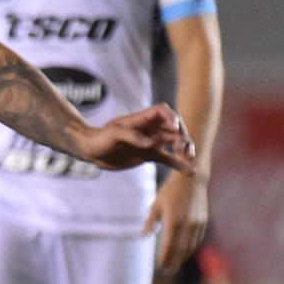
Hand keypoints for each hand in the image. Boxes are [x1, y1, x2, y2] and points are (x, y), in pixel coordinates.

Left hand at [77, 103, 195, 172]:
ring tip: (189, 156)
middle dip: (181, 135)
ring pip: (174, 142)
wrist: (92, 152)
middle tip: (181, 147)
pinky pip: (167, 159)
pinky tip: (191, 171)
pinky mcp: (149, 155)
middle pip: (173, 127)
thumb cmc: (100, 138)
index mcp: (142, 119)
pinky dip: (179, 164)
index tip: (173, 129)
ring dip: (184, 147)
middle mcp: (149, 128)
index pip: (162, 111)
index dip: (171, 118)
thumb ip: (131, 136)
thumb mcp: (113, 134)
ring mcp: (151, 142)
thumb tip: (150, 144)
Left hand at [147, 171, 207, 272]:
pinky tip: (186, 253)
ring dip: (183, 257)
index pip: (168, 245)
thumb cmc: (170, 190)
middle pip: (180, 249)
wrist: (192, 179)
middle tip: (168, 272)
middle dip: (174, 262)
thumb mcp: (156, 205)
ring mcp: (196, 223)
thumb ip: (150, 222)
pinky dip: (191, 248)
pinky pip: (197, 239)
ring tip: (175, 265)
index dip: (165, 257)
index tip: (161, 266)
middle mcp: (186, 225)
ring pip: (190, 246)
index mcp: (173, 221)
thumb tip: (142, 236)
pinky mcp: (203, 221)